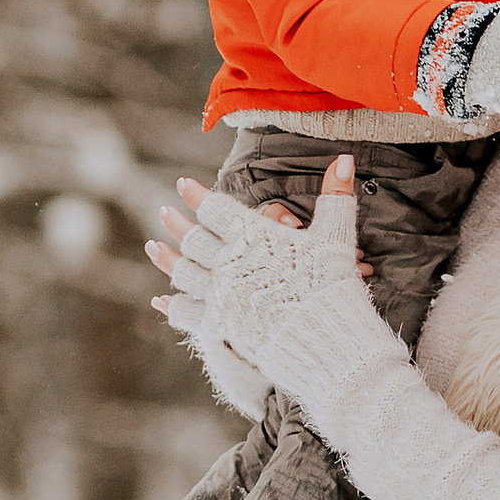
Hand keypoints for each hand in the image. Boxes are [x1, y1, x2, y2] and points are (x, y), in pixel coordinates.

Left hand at [147, 156, 368, 366]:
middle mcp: (228, 263)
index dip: (197, 194)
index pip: (215, 208)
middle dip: (176, 223)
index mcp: (251, 237)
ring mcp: (219, 296)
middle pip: (192, 239)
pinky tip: (161, 299)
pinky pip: (185, 312)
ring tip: (154, 247)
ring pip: (183, 272)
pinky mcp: (218, 326)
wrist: (324, 341)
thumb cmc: (332, 287)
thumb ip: (336, 198)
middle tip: (164, 213)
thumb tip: (345, 159)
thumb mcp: (336, 239)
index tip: (184, 184)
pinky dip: (171, 304)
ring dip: (166, 259)